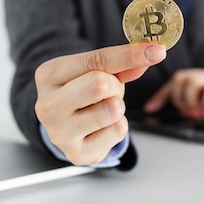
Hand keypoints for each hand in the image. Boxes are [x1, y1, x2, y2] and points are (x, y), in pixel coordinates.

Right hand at [35, 43, 165, 164]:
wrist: (64, 125)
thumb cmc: (79, 93)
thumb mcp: (95, 71)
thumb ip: (121, 64)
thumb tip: (150, 54)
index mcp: (48, 75)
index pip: (95, 60)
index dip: (129, 55)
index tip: (156, 51)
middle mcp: (48, 104)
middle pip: (100, 84)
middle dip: (115, 86)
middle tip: (110, 90)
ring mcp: (59, 132)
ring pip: (111, 109)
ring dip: (118, 106)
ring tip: (105, 108)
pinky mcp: (77, 153)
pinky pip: (117, 132)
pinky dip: (118, 126)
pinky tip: (103, 126)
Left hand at [144, 68, 203, 119]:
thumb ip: (201, 103)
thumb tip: (184, 110)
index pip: (177, 80)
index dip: (161, 95)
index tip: (150, 109)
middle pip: (181, 78)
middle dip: (178, 97)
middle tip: (189, 110)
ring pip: (192, 82)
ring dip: (191, 100)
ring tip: (202, 110)